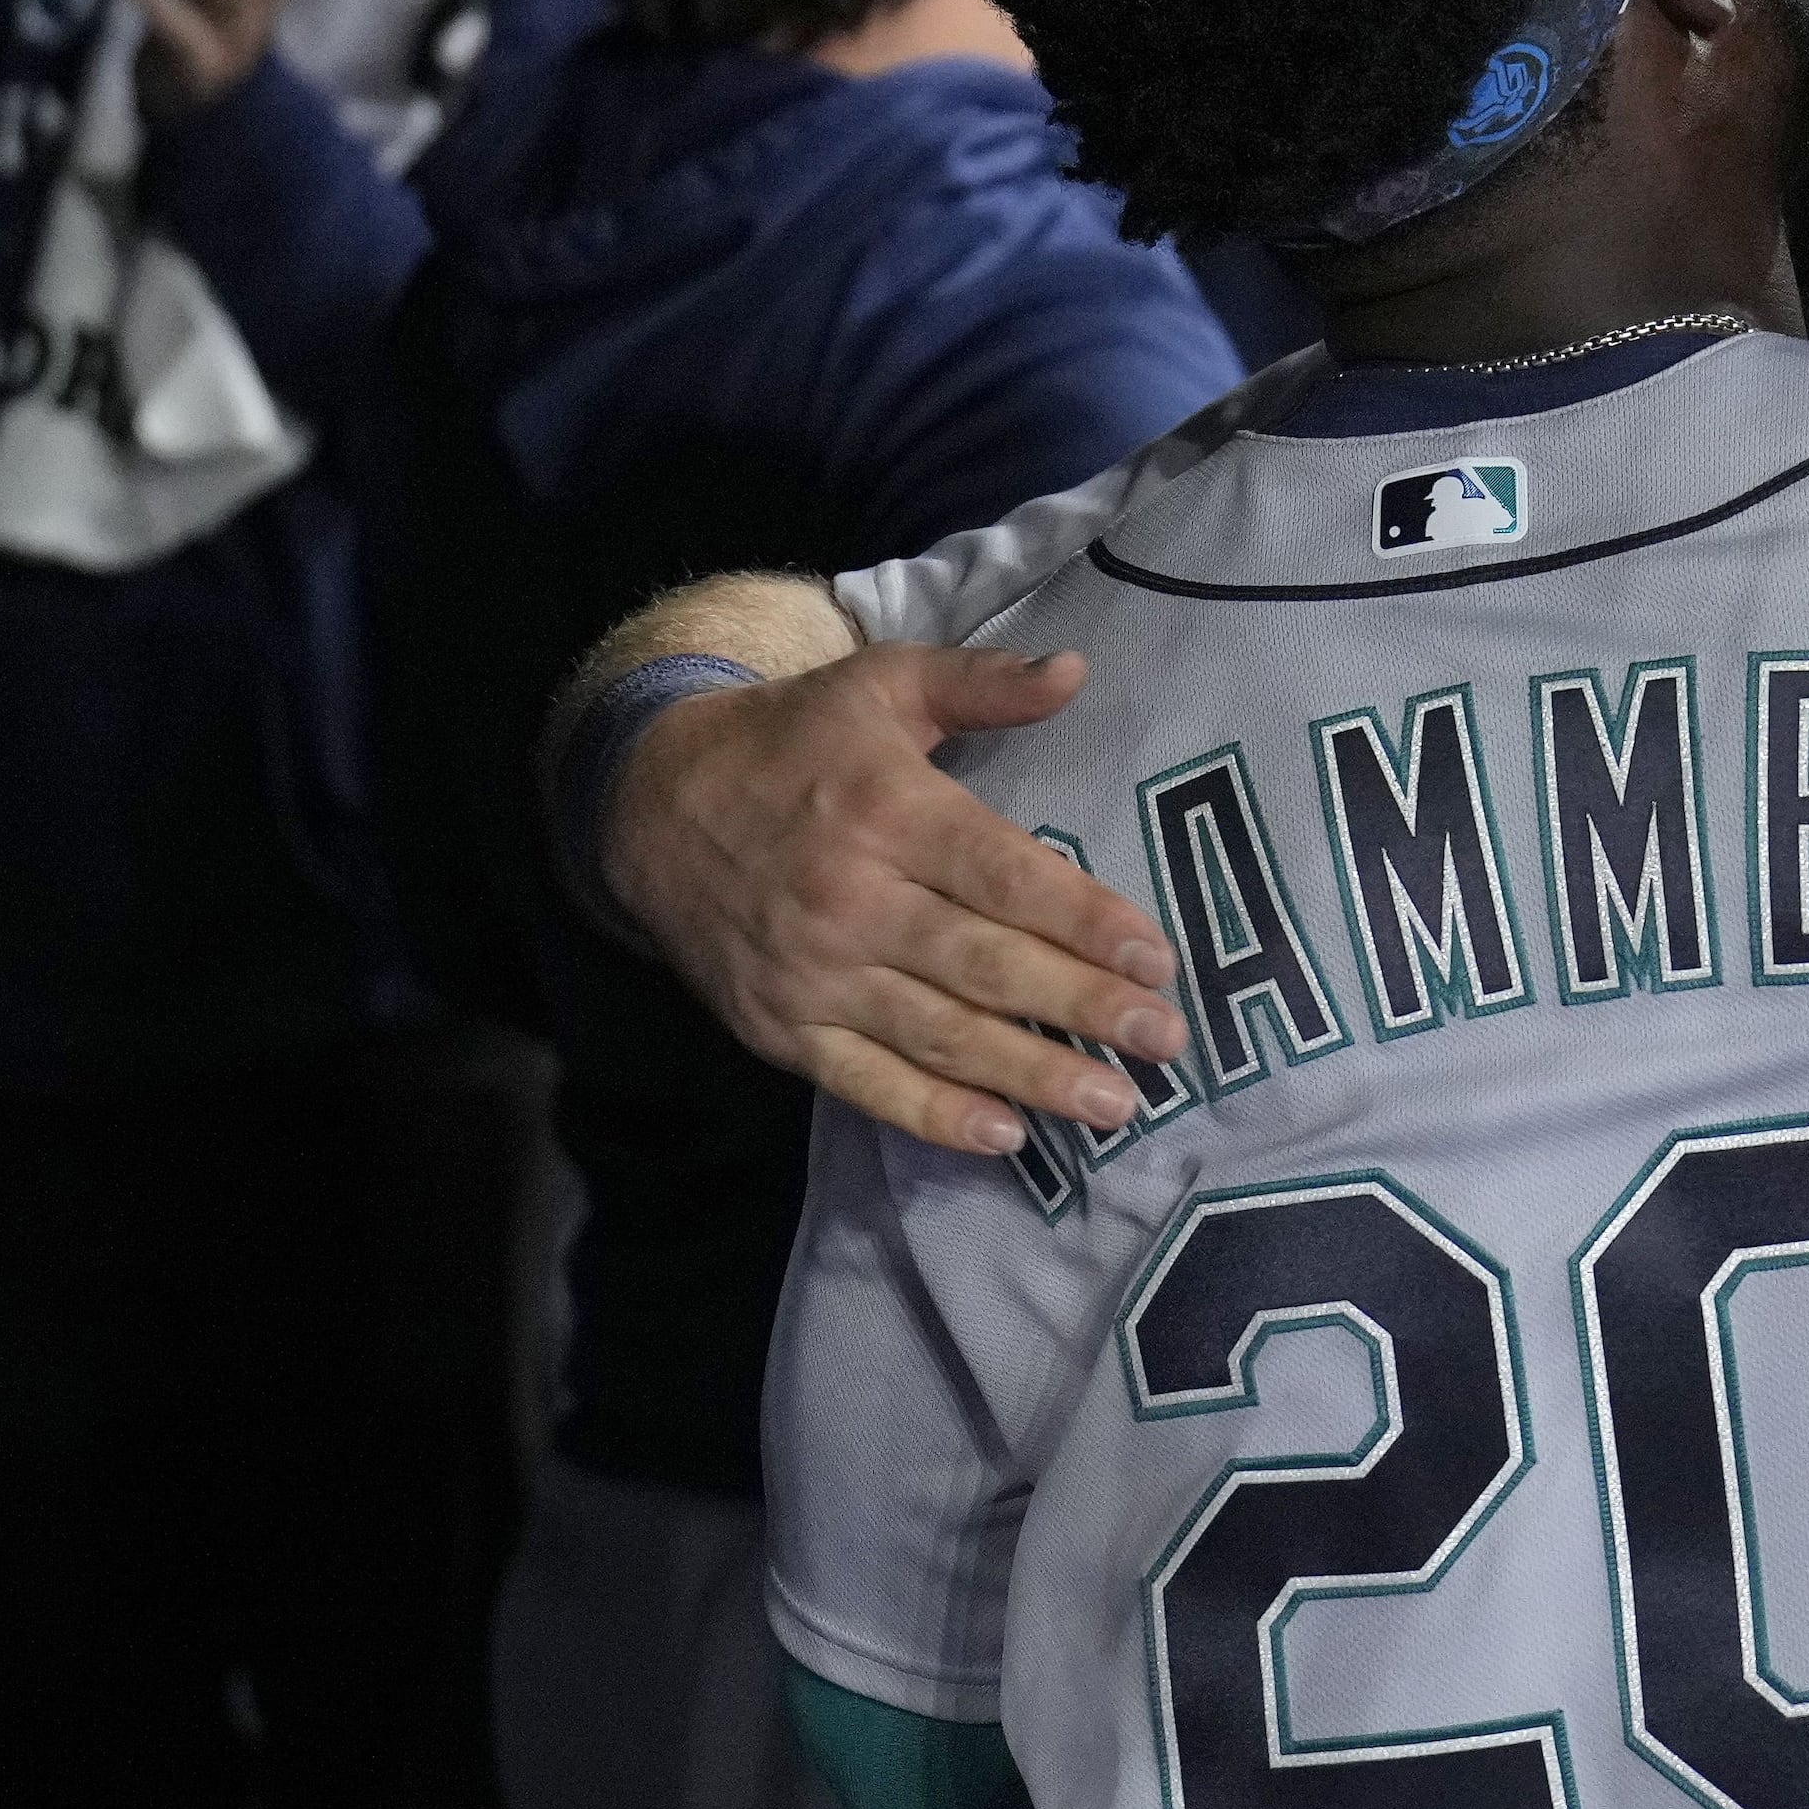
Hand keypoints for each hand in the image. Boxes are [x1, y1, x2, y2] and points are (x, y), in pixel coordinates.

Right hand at [601, 644, 1195, 1154]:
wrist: (645, 803)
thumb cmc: (789, 741)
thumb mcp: (879, 684)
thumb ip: (980, 682)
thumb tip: (1076, 670)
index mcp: (887, 812)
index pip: (1003, 876)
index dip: (1084, 921)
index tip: (1158, 959)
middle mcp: (851, 899)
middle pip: (983, 965)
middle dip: (1081, 1007)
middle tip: (1163, 1039)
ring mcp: (812, 974)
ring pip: (937, 1035)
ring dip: (1031, 1074)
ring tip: (1114, 1103)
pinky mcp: (779, 1028)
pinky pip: (865, 1084)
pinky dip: (934, 1117)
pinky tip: (1005, 1138)